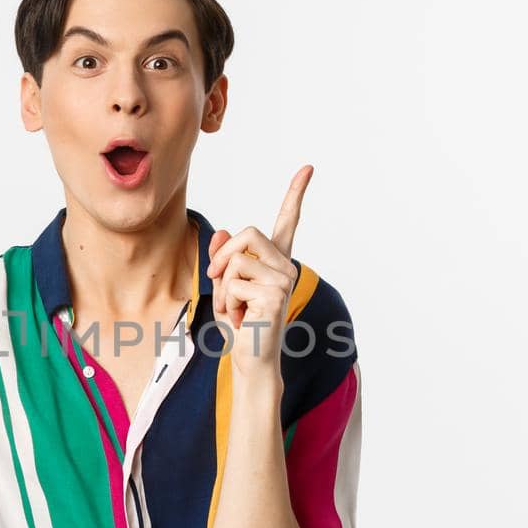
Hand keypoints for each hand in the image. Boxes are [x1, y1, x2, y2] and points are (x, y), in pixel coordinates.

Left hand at [207, 165, 312, 378]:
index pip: (287, 222)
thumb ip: (224, 259)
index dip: (296, 194)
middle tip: (219, 282)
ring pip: (236, 261)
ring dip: (222, 287)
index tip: (308, 168)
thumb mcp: (224, 286)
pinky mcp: (274, 295)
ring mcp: (284, 280)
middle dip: (223, 256)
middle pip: (248, 233)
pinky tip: (241, 318)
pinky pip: (234, 283)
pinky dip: (226, 302)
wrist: (250, 359)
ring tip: (234, 309)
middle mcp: (285, 267)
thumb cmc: (239, 324)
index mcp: (276, 262)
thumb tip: (222, 232)